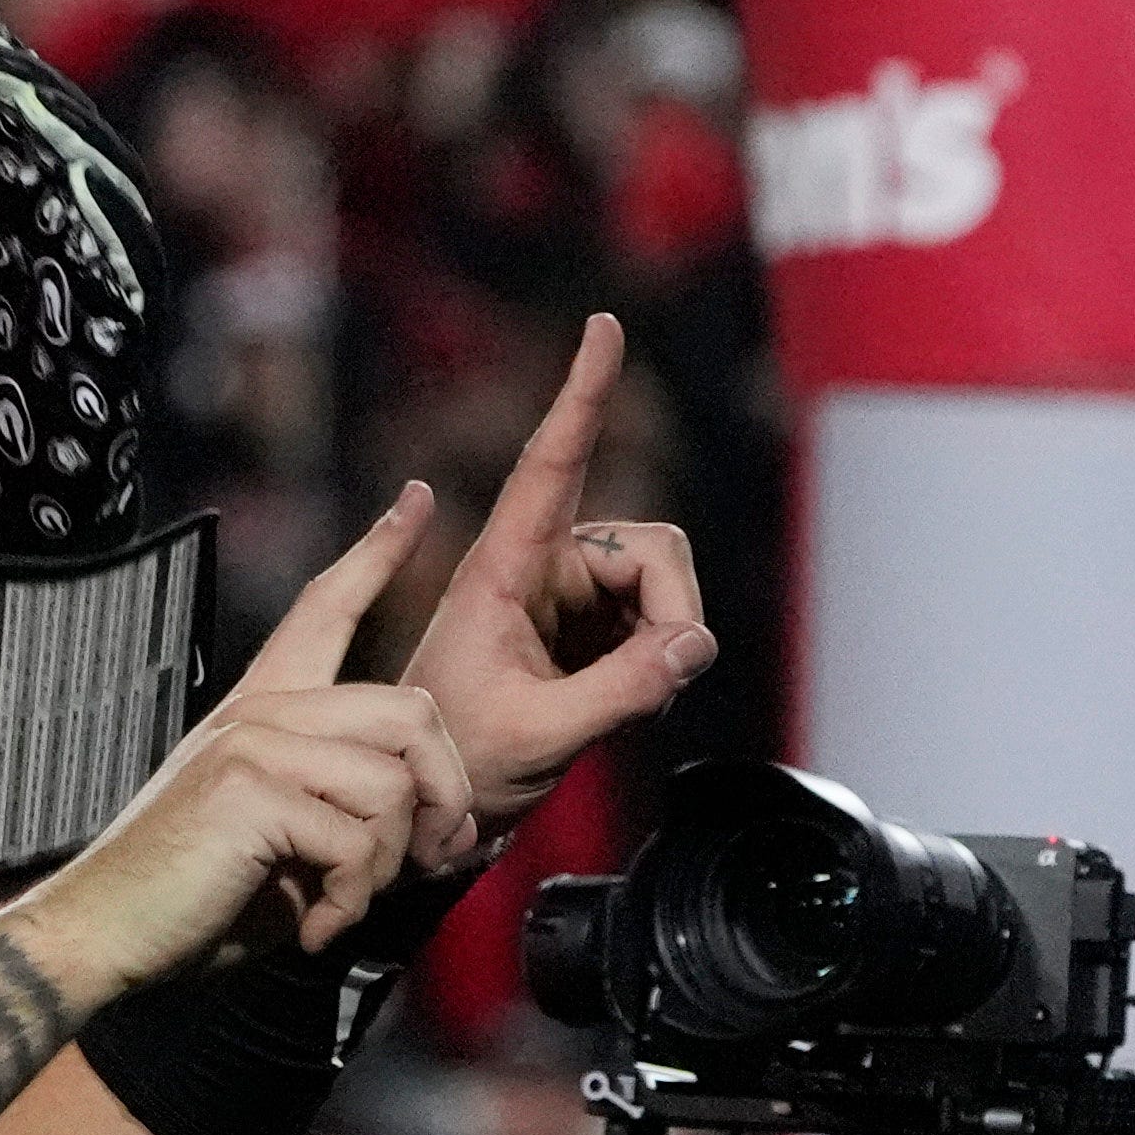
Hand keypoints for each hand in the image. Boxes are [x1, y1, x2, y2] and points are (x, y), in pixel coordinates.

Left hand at [0, 0, 161, 554]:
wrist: (0, 510)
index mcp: (34, 222)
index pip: (23, 123)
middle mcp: (83, 243)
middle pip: (74, 140)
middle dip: (31, 88)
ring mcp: (113, 288)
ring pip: (105, 192)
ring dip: (65, 140)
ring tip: (15, 96)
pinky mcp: (125, 340)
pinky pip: (120, 270)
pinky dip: (93, 225)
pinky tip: (53, 187)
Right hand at [45, 483, 469, 991]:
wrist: (99, 931)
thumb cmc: (191, 899)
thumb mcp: (285, 840)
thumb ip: (352, 810)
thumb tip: (445, 824)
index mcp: (260, 709)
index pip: (324, 608)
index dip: (376, 552)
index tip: (415, 497)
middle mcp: (259, 711)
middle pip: (411, 710)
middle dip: (445, 794)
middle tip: (429, 859)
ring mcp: (252, 743)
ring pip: (395, 784)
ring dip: (390, 866)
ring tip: (345, 905)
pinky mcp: (250, 790)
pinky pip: (359, 841)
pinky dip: (351, 901)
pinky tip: (315, 927)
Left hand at [397, 315, 715, 849]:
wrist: (441, 807)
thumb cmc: (460, 760)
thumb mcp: (541, 733)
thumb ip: (622, 689)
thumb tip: (693, 645)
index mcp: (500, 570)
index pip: (550, 464)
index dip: (581, 394)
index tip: (603, 327)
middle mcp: (537, 568)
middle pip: (649, 546)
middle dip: (671, 605)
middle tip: (658, 673)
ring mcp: (568, 597)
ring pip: (665, 584)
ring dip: (667, 640)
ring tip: (623, 697)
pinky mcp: (592, 629)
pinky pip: (662, 622)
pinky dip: (662, 659)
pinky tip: (628, 696)